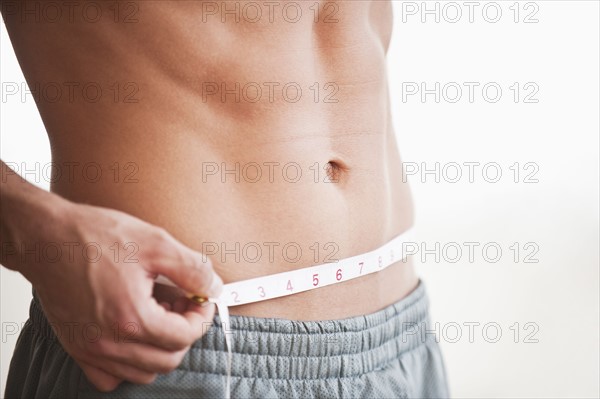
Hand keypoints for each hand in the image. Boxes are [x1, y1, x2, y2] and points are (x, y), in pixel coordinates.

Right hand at [23, 202, 222, 391]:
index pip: (186, 336)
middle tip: (181, 304)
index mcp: (132, 318)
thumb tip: (213, 287)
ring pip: (143, 372)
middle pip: (169, 359)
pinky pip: (109, 377)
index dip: (202, 316)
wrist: (47, 237)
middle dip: (184, 332)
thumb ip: (192, 269)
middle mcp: (110, 342)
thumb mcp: (156, 243)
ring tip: (157, 314)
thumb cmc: (95, 236)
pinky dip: (128, 363)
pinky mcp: (77, 347)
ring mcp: (91, 349)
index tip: (201, 298)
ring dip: (160, 348)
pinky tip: (132, 332)